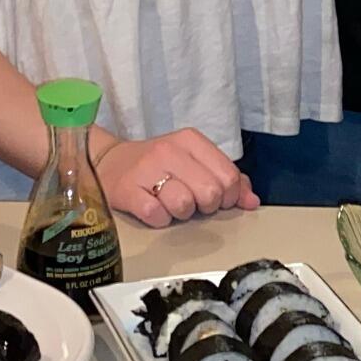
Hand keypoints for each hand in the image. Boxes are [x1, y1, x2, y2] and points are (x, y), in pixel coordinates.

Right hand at [93, 128, 259, 227]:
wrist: (108, 162)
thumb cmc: (158, 165)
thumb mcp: (194, 162)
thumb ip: (226, 178)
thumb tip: (252, 202)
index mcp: (190, 140)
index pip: (228, 176)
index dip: (227, 197)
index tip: (214, 199)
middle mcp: (169, 150)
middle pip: (210, 193)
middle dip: (205, 206)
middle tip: (192, 203)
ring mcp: (146, 169)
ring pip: (184, 205)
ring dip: (181, 213)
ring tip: (170, 204)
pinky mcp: (127, 190)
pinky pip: (157, 215)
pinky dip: (159, 219)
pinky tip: (154, 209)